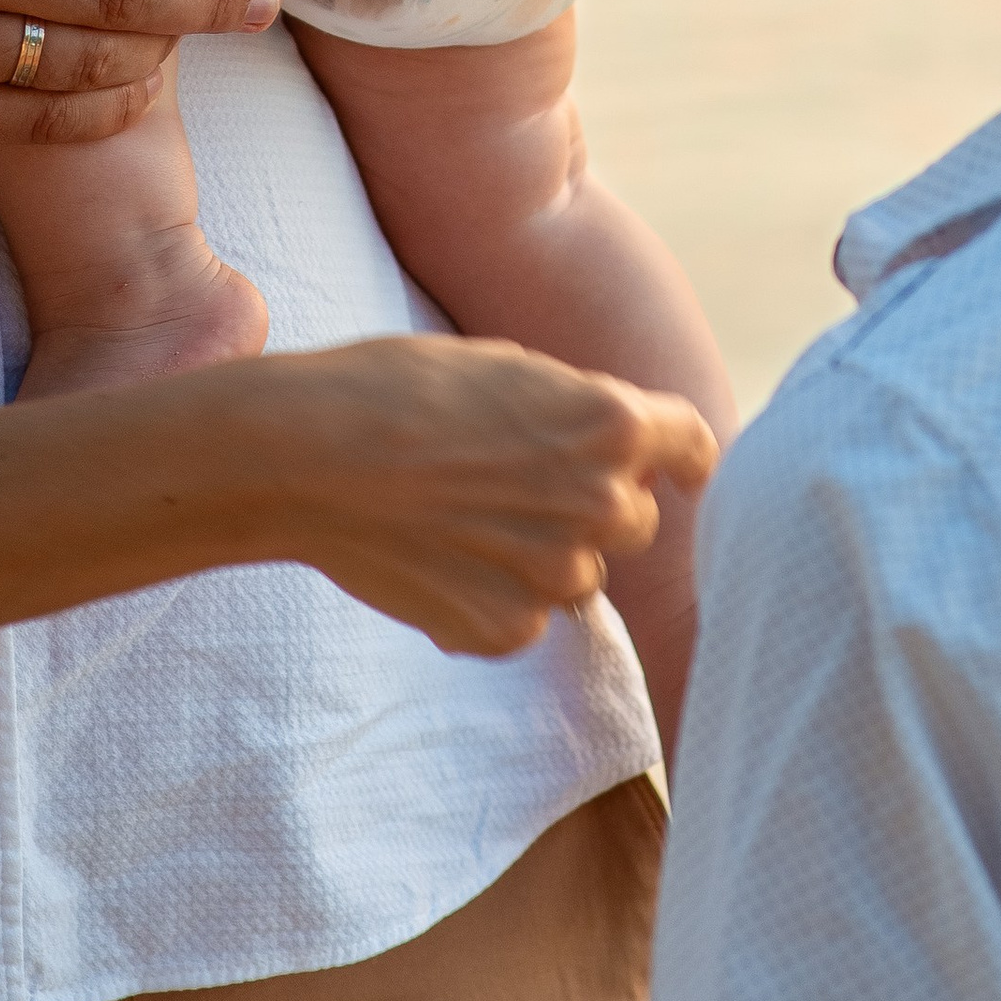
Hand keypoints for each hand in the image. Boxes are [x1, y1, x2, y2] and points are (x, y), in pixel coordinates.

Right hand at [247, 337, 719, 656]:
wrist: (308, 456)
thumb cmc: (397, 388)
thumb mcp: (508, 369)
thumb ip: (576, 415)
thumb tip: (611, 449)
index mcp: (610, 424)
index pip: (692, 446)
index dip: (680, 457)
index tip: (673, 469)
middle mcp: (600, 504)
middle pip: (634, 519)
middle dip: (592, 506)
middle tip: (518, 486)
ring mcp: (555, 577)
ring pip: (576, 575)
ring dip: (539, 556)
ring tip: (459, 518)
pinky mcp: (506, 630)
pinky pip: (520, 619)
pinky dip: (489, 597)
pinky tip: (432, 558)